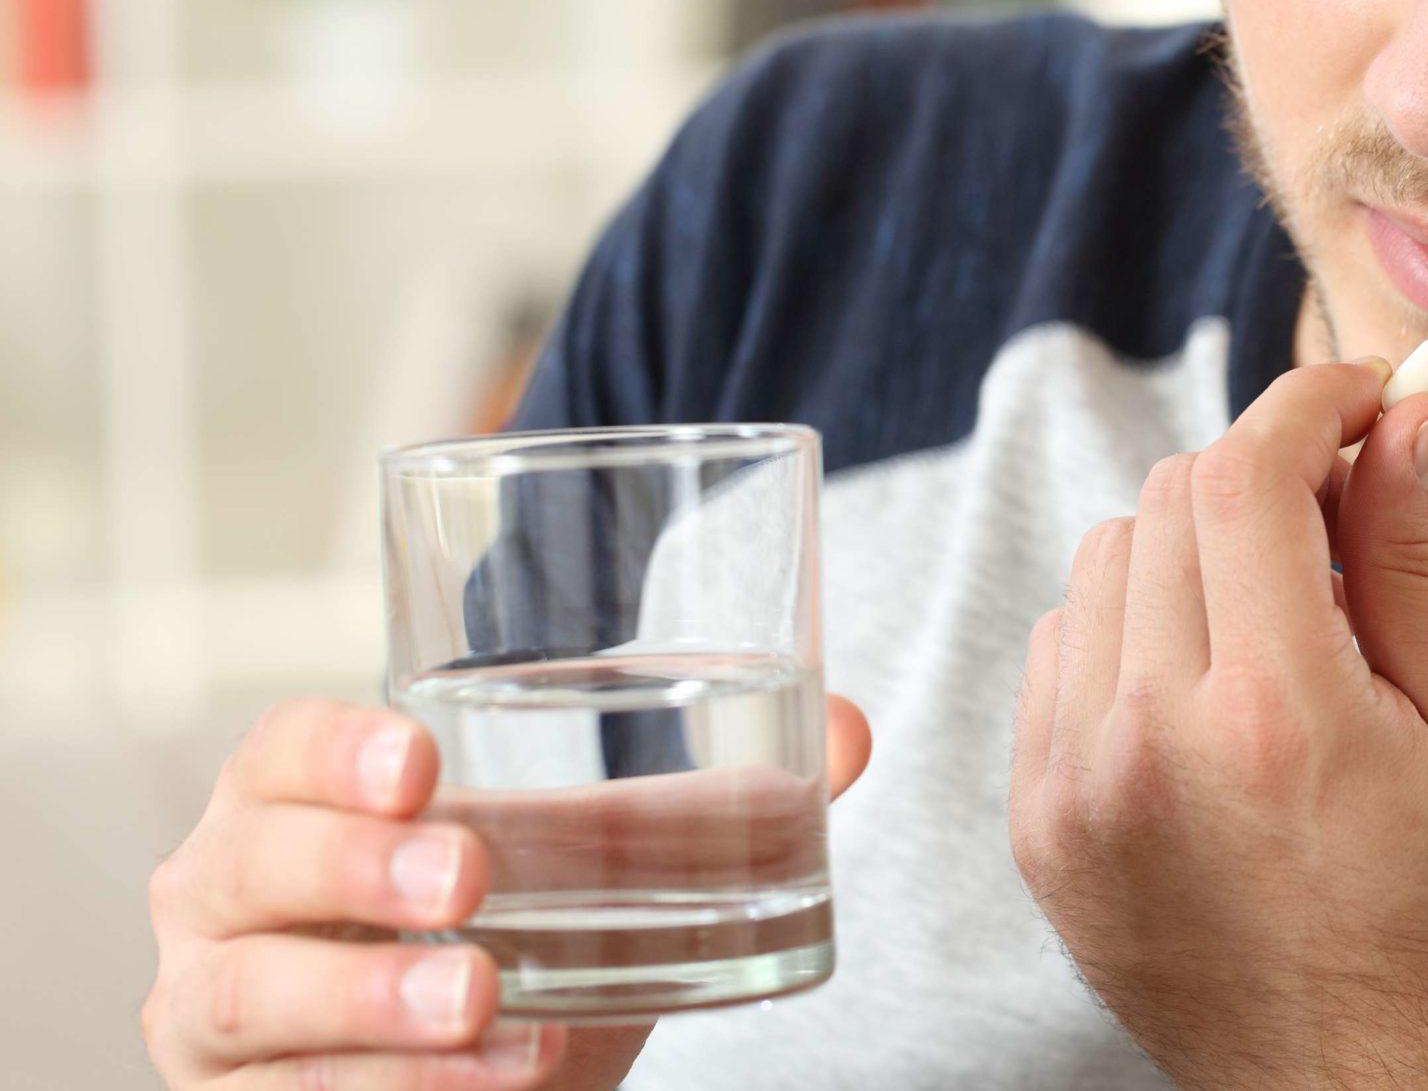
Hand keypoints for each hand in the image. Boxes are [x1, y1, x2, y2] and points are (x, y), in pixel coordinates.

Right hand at [144, 691, 871, 1087]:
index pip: (276, 752)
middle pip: (248, 867)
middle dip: (356, 872)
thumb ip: (715, 800)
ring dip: (371, 1005)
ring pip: (252, 1002)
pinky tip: (491, 1085)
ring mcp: (215, 1016)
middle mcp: (223, 899)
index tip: (424, 763)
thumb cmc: (514, 925)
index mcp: (292, 798)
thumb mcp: (599, 861)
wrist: (478, 1067)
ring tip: (485, 997)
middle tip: (471, 878)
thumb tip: (851, 732)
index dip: (332, 752)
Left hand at [1010, 359, 1427, 1090]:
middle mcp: (1150, 744)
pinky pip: (1061, 652)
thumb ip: (1416, 557)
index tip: (1359, 399)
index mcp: (1277, 717)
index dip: (1306, 407)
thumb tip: (1410, 411)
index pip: (1243, 478)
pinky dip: (1131, 628)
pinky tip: (1207, 682)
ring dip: (1191, 548)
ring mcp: (1074, 789)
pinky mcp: (1039, 826)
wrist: (1354, 1090)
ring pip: (1105, 562)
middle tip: (1342, 503)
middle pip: (1169, 502)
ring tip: (1279, 614)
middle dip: (1263, 474)